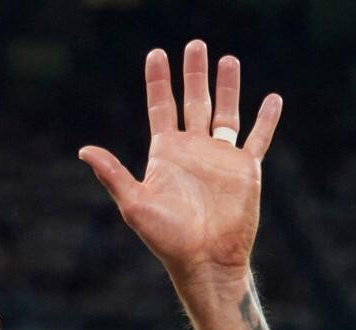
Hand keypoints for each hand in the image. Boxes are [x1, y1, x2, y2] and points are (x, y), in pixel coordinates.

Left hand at [78, 42, 281, 287]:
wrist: (205, 260)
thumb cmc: (167, 238)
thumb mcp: (134, 204)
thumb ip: (113, 174)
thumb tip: (84, 150)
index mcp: (165, 154)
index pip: (161, 107)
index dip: (158, 81)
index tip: (156, 53)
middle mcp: (193, 150)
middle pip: (193, 101)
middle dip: (194, 73)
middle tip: (195, 43)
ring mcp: (220, 158)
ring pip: (226, 112)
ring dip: (227, 86)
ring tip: (228, 58)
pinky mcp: (245, 169)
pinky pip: (257, 138)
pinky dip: (265, 119)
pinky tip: (272, 98)